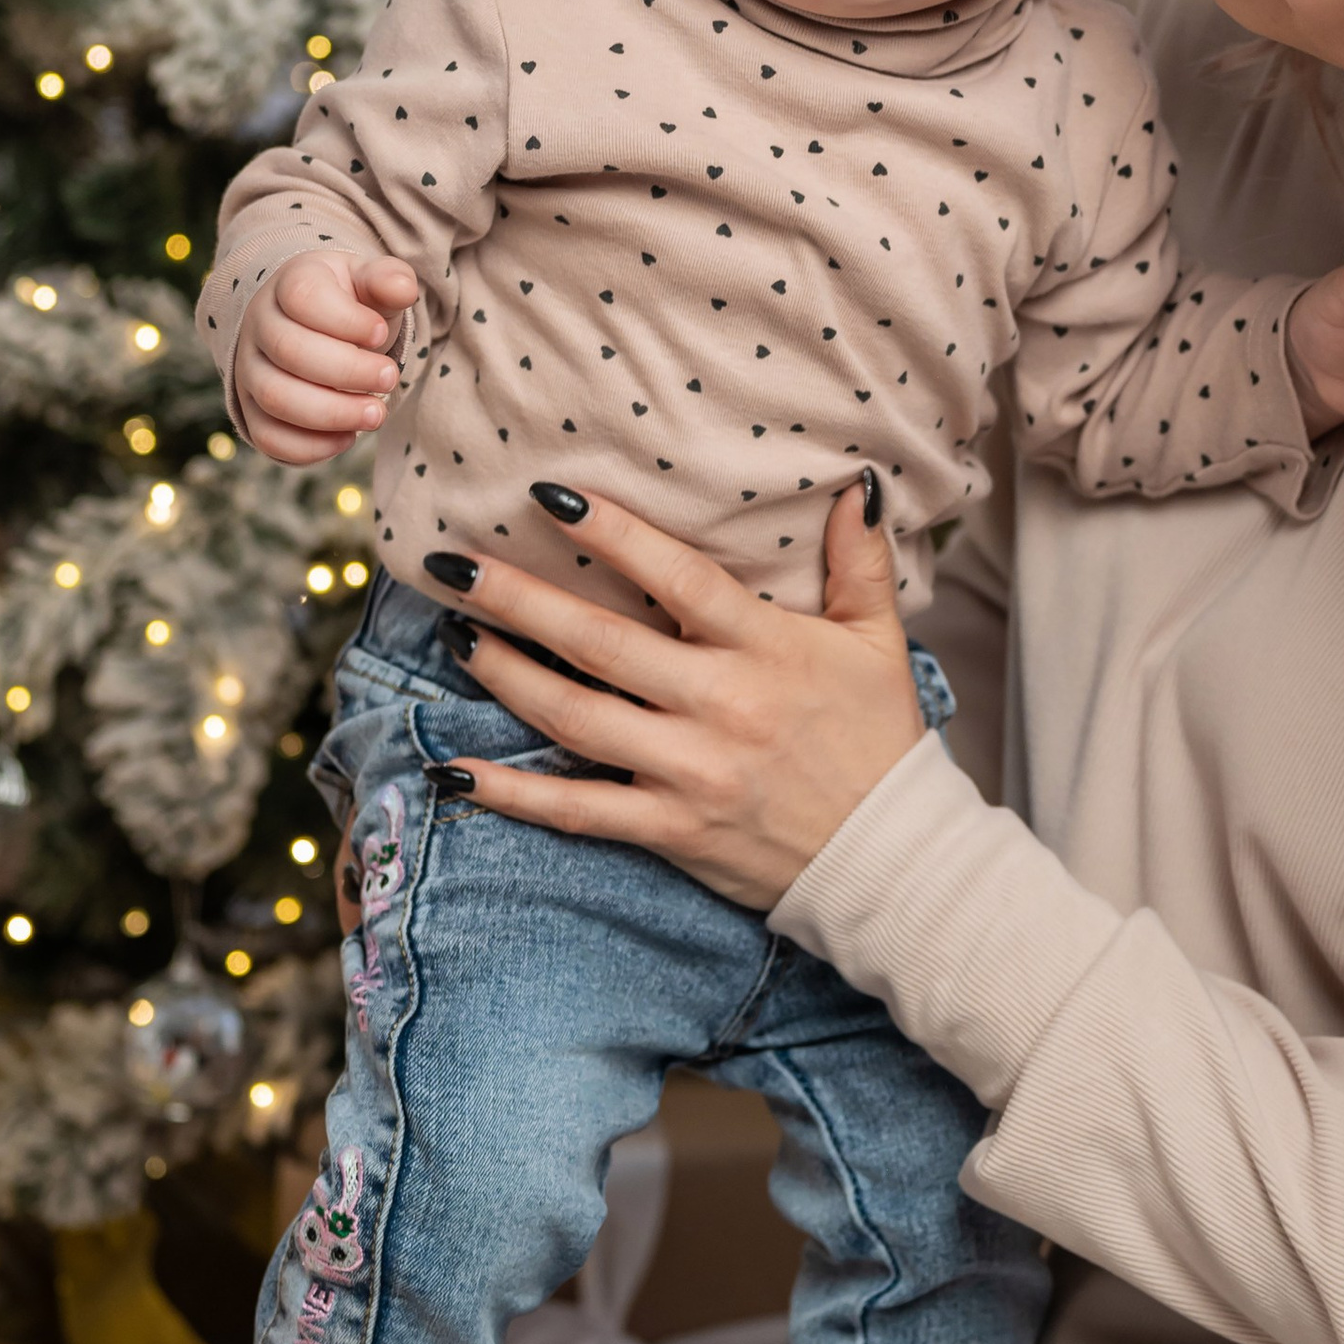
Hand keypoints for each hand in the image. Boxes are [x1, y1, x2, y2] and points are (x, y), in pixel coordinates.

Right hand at [229, 252, 420, 465]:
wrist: (313, 329)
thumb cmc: (348, 305)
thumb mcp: (369, 283)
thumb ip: (388, 281)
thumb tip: (403, 288)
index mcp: (289, 284)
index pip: (304, 297)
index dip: (347, 320)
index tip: (381, 333)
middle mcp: (259, 325)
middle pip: (289, 350)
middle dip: (348, 371)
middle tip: (390, 377)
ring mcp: (249, 369)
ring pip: (275, 397)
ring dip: (332, 413)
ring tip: (376, 414)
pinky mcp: (251, 410)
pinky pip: (267, 436)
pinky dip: (310, 446)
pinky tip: (347, 437)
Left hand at [424, 475, 927, 908]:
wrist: (890, 858)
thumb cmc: (879, 739)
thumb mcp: (879, 641)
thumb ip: (860, 562)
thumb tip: (855, 485)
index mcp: (766, 648)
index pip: (678, 577)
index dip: (612, 534)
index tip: (548, 497)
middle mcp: (720, 706)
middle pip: (600, 643)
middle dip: (519, 600)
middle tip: (455, 565)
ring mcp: (689, 772)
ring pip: (575, 716)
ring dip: (504, 674)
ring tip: (454, 634)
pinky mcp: (669, 830)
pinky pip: (575, 810)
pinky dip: (511, 793)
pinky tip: (453, 769)